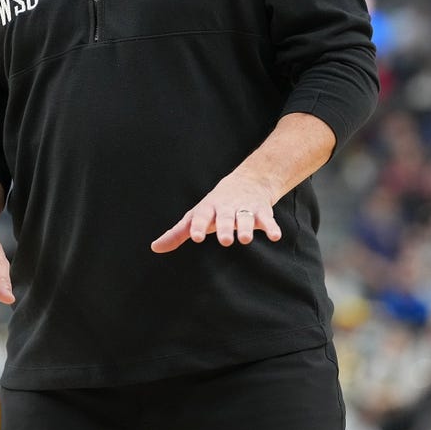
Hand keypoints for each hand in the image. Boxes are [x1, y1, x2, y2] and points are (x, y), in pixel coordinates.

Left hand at [150, 171, 281, 252]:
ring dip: (245, 228)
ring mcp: (244, 209)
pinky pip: (267, 220)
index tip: (196, 237)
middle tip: (225, 240)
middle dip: (225, 228)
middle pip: (225, 218)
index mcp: (208, 209)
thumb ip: (177, 233)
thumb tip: (155, 248)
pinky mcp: (261, 212)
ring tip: (245, 239)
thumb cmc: (215, 206)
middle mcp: (226, 208)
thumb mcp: (195, 216)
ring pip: (245, 218)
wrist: (247, 181)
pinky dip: (271, 227)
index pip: (201, 217)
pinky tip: (275, 236)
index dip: (198, 226)